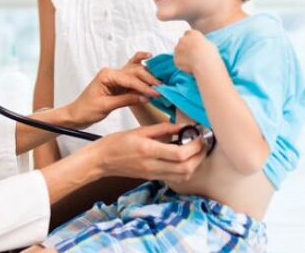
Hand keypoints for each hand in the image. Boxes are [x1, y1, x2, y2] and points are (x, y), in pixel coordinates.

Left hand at [67, 52, 161, 127]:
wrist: (76, 115)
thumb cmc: (85, 110)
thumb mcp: (106, 106)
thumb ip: (126, 99)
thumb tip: (145, 97)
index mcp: (107, 75)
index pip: (130, 79)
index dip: (144, 87)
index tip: (156, 93)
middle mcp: (111, 72)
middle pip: (134, 73)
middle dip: (149, 81)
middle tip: (163, 88)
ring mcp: (115, 77)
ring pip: (135, 73)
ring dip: (148, 77)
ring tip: (162, 82)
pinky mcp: (117, 84)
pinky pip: (132, 78)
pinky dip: (141, 75)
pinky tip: (148, 58)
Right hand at [90, 122, 206, 182]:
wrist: (102, 160)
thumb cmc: (116, 143)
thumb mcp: (139, 130)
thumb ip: (162, 128)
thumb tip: (182, 126)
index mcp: (148, 150)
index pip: (180, 154)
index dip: (195, 146)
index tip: (199, 135)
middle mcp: (152, 165)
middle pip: (186, 168)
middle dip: (199, 156)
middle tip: (202, 143)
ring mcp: (153, 174)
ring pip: (183, 176)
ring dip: (195, 164)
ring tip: (196, 150)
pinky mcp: (152, 178)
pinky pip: (175, 178)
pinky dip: (185, 169)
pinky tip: (184, 158)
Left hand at [173, 30, 217, 74]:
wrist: (205, 65)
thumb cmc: (210, 55)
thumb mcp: (210, 44)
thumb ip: (201, 43)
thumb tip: (200, 45)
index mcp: (192, 34)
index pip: (188, 33)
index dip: (190, 39)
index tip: (193, 45)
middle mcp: (183, 39)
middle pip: (182, 41)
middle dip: (185, 46)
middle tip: (192, 54)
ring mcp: (178, 49)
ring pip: (178, 51)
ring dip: (183, 55)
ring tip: (192, 61)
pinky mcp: (176, 58)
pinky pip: (178, 61)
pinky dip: (182, 63)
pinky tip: (189, 67)